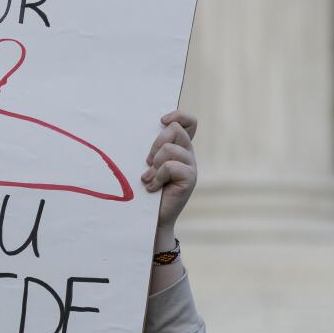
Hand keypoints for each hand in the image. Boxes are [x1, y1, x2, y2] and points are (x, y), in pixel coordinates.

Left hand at [141, 110, 197, 239]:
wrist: (152, 217)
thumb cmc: (145, 189)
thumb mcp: (147, 165)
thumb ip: (151, 149)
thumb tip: (142, 130)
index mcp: (180, 147)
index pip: (190, 122)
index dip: (178, 115)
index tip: (161, 120)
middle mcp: (188, 154)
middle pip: (175, 130)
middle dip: (156, 143)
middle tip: (148, 162)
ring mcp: (191, 166)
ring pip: (170, 148)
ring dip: (154, 164)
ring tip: (149, 178)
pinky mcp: (190, 178)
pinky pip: (170, 166)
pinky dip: (157, 176)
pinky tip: (153, 187)